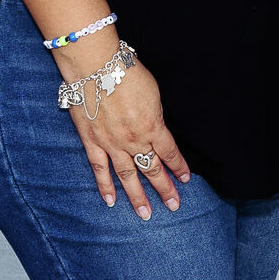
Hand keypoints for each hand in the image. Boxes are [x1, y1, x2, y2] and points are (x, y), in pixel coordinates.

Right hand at [66, 59, 190, 219]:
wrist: (96, 66)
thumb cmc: (127, 72)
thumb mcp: (153, 93)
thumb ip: (156, 116)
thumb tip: (157, 129)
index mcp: (153, 127)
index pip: (170, 153)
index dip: (179, 167)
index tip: (185, 179)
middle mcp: (134, 140)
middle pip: (152, 169)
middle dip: (164, 189)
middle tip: (173, 206)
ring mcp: (112, 144)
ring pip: (127, 176)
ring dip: (137, 196)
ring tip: (145, 214)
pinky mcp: (92, 142)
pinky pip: (100, 169)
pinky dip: (105, 186)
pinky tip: (111, 201)